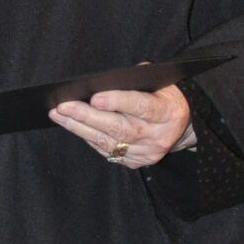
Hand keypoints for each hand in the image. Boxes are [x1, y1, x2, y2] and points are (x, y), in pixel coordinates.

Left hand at [49, 82, 194, 168]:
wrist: (184, 126)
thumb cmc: (165, 97)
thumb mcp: (159, 82)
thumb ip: (136, 80)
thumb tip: (101, 82)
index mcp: (168, 112)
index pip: (141, 107)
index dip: (118, 102)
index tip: (94, 97)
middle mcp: (158, 136)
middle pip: (119, 128)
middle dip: (87, 116)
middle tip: (62, 106)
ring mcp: (147, 152)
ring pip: (109, 142)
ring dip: (80, 128)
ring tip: (58, 115)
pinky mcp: (137, 162)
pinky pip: (108, 151)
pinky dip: (89, 138)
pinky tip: (73, 126)